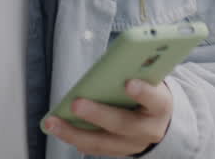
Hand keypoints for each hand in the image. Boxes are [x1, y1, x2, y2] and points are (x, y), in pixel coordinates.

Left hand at [43, 80, 172, 157]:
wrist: (159, 118)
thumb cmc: (149, 91)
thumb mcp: (150, 78)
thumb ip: (136, 71)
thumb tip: (110, 63)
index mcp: (161, 106)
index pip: (156, 99)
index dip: (144, 92)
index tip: (129, 83)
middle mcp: (149, 129)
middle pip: (122, 124)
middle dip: (97, 114)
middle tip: (76, 104)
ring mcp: (134, 144)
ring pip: (103, 142)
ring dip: (75, 133)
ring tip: (53, 122)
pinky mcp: (119, 151)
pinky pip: (96, 148)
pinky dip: (76, 139)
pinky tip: (59, 129)